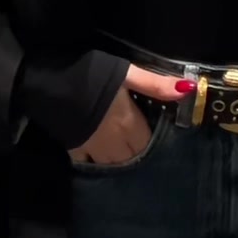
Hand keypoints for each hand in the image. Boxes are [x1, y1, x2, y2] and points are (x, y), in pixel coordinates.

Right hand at [69, 63, 188, 164]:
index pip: (147, 143)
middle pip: (131, 158)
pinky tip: (95, 158)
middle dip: (137, 154)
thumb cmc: (91, 74)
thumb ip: (155, 83)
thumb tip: (187, 90)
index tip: (153, 134)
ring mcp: (92, 149)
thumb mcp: (126, 73)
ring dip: (119, 161)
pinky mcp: (72, 148)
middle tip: (138, 144)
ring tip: (121, 153)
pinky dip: (93, 164)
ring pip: (112, 165)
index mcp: (128, 124)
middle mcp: (113, 143)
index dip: (151, 140)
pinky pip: (87, 164)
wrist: (49, 82)